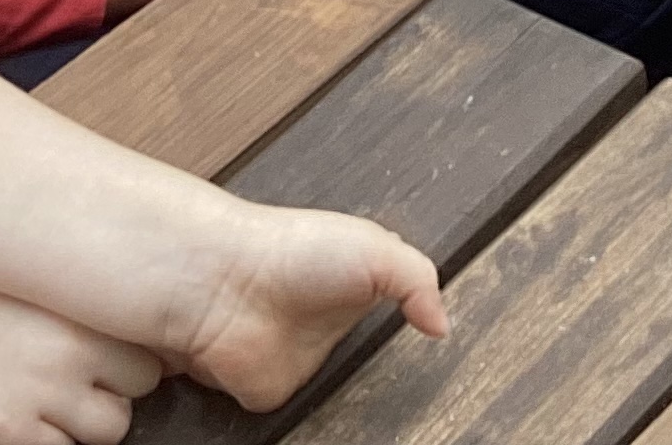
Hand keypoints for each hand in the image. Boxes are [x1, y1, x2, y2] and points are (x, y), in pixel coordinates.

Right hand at [0, 262, 164, 444]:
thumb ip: (96, 309)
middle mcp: (75, 350)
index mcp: (88, 307)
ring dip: (88, 422)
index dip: (133, 355)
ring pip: (111, 431)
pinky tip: (25, 416)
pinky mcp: (13, 431)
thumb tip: (156, 345)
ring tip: (51, 399)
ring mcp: (45, 393)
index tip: (113, 354)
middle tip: (78, 377)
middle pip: (141, 388)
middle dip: (115, 388)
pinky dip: (49, 441)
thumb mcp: (49, 283)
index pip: (153, 346)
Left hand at [158, 197, 447, 411]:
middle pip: (369, 359)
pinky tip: (330, 418)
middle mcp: (327, 323)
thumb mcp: (378, 248)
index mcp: (355, 284)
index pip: (393, 310)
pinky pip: (301, 421)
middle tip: (415, 396)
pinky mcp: (275, 392)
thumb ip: (419, 280)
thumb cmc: (290, 251)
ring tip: (379, 413)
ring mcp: (302, 360)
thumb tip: (443, 324)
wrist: (228, 286)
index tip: (435, 344)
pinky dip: (312, 424)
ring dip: (349, 402)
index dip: (411, 324)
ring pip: (338, 396)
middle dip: (384, 374)